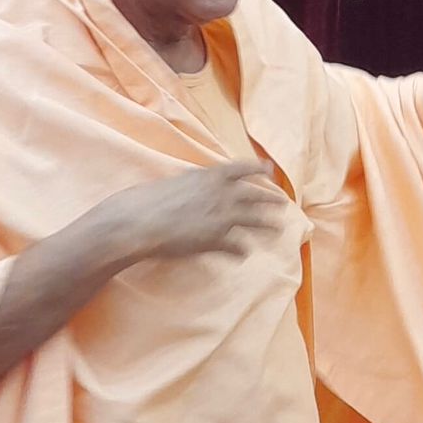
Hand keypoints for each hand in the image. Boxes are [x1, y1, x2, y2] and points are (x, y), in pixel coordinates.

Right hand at [97, 161, 290, 263]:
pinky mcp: (216, 240)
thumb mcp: (176, 181)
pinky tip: (243, 255)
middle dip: (271, 201)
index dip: (257, 168)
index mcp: (211, 176)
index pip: (242, 168)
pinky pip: (237, 247)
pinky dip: (241, 251)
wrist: (139, 221)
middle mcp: (222, 195)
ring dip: (268, 226)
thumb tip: (198, 179)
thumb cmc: (149, 199)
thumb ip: (194, 181)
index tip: (269, 168)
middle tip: (283, 204)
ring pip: (255, 222)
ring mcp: (222, 218)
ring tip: (278, 230)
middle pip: (256, 197)